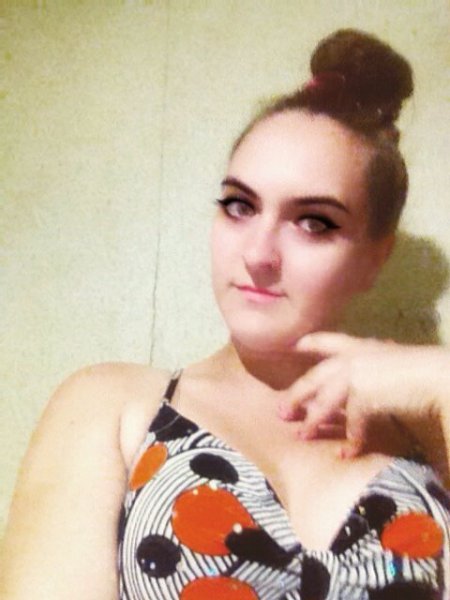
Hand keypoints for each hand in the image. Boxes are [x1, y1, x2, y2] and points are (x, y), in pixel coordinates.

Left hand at [278, 332, 446, 460]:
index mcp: (362, 346)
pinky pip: (353, 424)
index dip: (311, 343)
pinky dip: (351, 441)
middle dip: (297, 394)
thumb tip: (371, 380)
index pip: (329, 341)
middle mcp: (353, 359)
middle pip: (315, 377)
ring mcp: (355, 376)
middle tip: (281, 411)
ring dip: (313, 421)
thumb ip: (377, 367)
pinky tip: (345, 454)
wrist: (438, 375)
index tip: (295, 346)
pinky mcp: (363, 395)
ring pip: (325, 403)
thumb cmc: (422, 368)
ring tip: (303, 436)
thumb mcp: (393, 361)